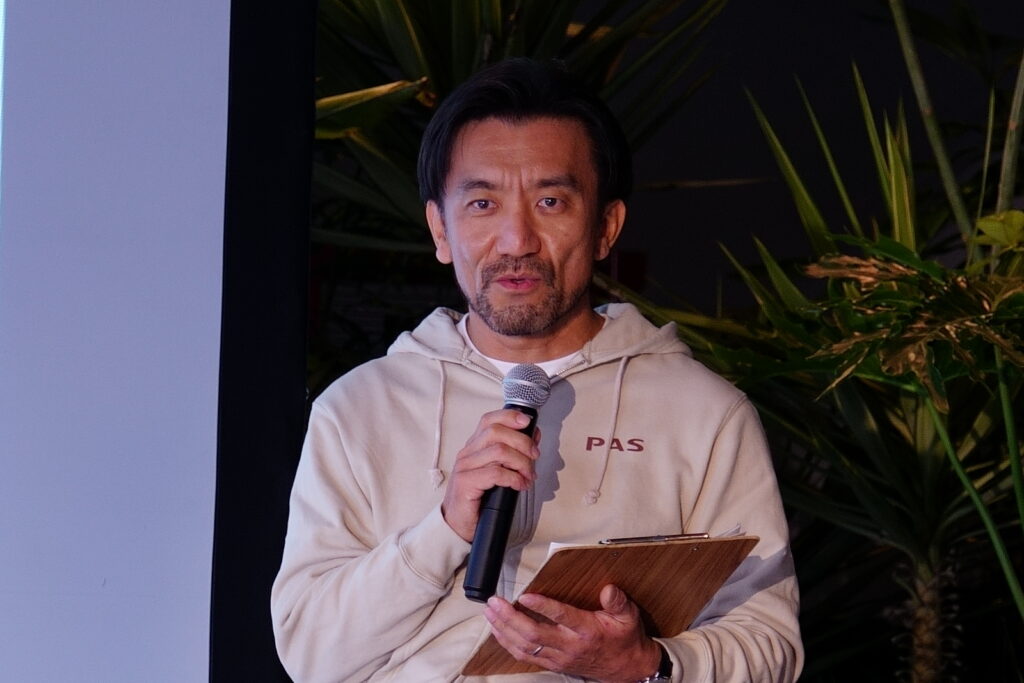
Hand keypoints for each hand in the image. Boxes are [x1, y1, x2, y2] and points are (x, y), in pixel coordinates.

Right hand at [441, 409, 540, 541]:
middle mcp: (467, 453)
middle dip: (522, 442)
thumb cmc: (479, 498)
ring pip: (499, 451)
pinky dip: (514, 478)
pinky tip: (520, 485)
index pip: (489, 420)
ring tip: (528, 476)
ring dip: (521, 463)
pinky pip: (495, 473)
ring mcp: (464, 467)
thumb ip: (513, 453)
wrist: (458, 524)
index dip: (509, 417)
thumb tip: (533, 436)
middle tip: (534, 457)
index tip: (527, 423)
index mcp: (474, 446)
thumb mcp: (498, 471)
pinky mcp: (465, 483)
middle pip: (496, 432)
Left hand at [483, 584, 662, 682]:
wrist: (627, 668)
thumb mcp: (628, 617)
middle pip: (534, 634)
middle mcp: (570, 645)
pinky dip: (508, 644)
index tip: (525, 595)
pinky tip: (498, 631)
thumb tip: (608, 589)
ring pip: (525, 647)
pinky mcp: (553, 663)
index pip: (561, 617)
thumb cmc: (625, 638)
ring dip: (504, 630)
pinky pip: (526, 656)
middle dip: (510, 618)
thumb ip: (618, 602)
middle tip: (495, 602)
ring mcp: (559, 657)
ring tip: (490, 613)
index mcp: (587, 631)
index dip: (542, 607)